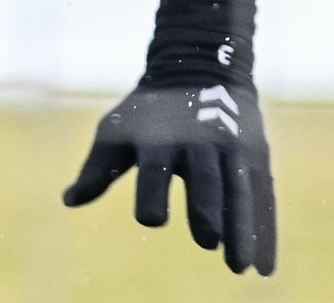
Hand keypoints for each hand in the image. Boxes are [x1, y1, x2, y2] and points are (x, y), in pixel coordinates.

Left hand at [62, 80, 274, 274]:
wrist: (198, 65)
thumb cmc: (149, 111)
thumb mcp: (118, 130)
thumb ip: (97, 169)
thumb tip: (68, 201)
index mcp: (161, 135)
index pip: (155, 166)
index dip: (152, 191)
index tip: (151, 219)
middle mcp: (200, 139)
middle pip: (205, 177)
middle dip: (207, 208)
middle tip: (207, 242)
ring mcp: (232, 146)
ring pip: (240, 190)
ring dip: (242, 229)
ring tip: (240, 269)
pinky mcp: (255, 155)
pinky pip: (262, 198)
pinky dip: (264, 232)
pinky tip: (263, 268)